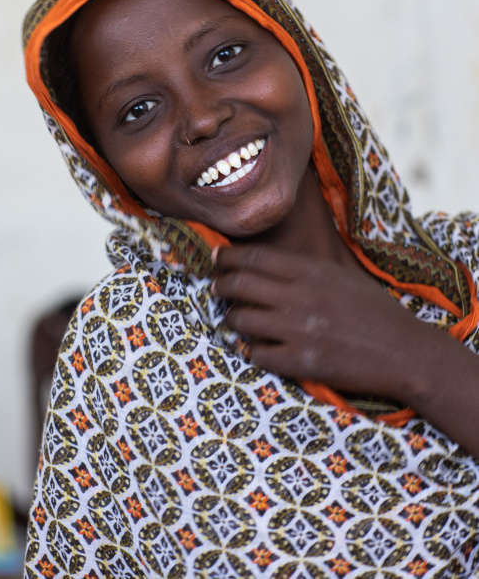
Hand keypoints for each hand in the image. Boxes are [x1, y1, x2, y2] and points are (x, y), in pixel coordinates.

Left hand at [211, 243, 441, 402]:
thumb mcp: (343, 276)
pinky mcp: (301, 362)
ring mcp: (299, 331)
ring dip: (231, 318)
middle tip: (215, 287)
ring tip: (233, 317)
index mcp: (312, 272)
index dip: (228, 257)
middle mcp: (301, 297)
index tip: (216, 257)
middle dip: (220, 284)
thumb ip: (307, 268)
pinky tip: (252, 348)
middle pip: (241, 284)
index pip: (255, 257)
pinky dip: (249, 350)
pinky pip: (257, 354)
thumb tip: (267, 263)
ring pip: (241, 319)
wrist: (404, 352)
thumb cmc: (376, 311)